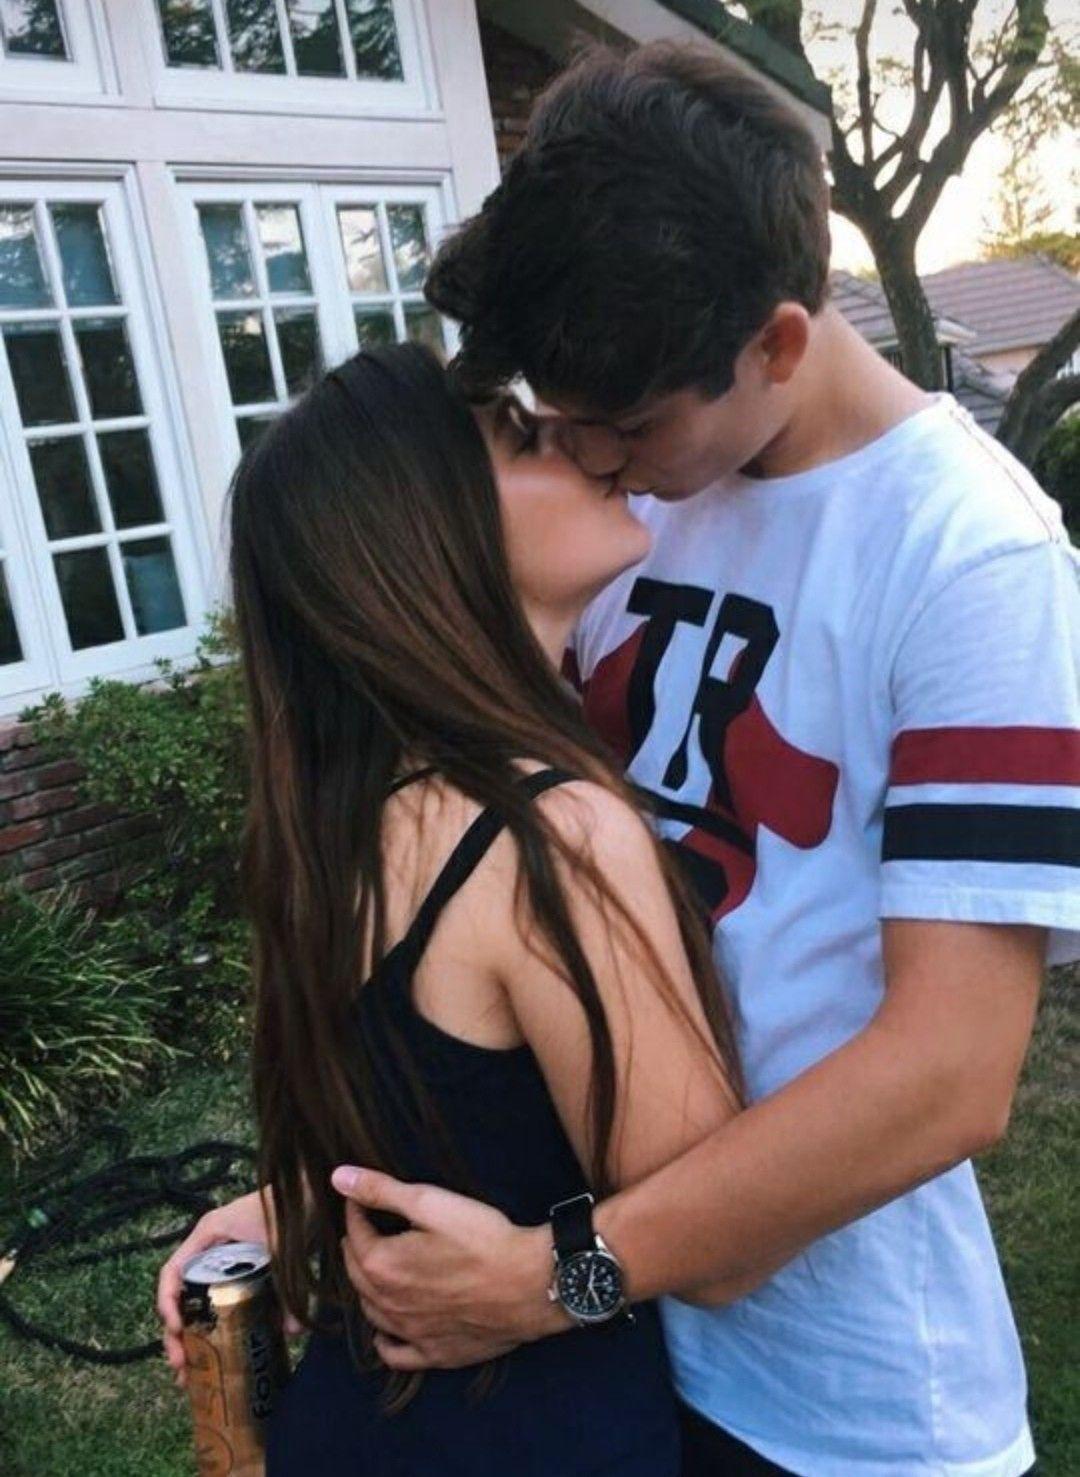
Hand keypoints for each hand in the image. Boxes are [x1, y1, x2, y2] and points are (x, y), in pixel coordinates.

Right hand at [157, 1188, 300, 1388]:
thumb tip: (291, 1331)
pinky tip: (221, 1353)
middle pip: (182, 1297)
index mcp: (209, 1236)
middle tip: (181, 1369)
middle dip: (177, 1335)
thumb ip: (286, 1284)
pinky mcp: (243, 1273)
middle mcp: (211, 1250)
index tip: (178, 1330)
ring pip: (201, 1305)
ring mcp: (225, 1263)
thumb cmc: (291, 1207)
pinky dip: (222, 1326)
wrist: (314, 1188)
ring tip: (191, 1375)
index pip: (173, 1272)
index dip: (168, 1303)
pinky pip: (225, 1303)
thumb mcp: (283, 1245)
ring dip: (194, 1338)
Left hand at [332, 1166, 568, 1370]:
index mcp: (382, 1265)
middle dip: (356, 1246)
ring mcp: (411, 1334)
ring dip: (366, 1286)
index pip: (355, 1233)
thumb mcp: (431, 1203)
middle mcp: (388, 1305)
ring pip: (371, 1311)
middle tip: (364, 1227)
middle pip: (357, 1272)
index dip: (356, 1210)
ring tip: (374, 1268)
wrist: (529, 1283)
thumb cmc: (482, 1239)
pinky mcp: (435, 1354)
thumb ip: (382, 1190)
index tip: (360, 1198)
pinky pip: (396, 1354)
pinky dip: (384, 1341)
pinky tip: (386, 1330)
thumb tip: (338, 1177)